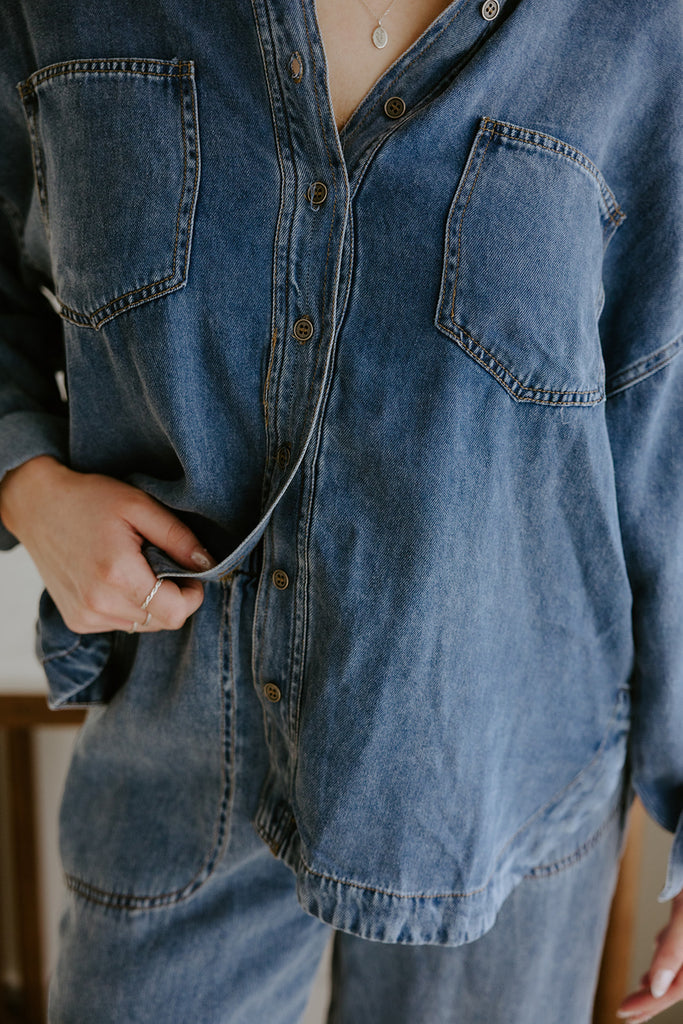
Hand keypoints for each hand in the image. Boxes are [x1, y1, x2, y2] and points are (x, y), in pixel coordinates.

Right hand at [0, 456, 215, 633]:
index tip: (191, 574)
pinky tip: (115, 578)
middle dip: (172, 597)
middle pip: (162, 622)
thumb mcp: (139, 505)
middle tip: (161, 563)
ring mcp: (85, 615)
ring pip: (144, 625)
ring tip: (135, 568)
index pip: (175, 614)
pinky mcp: (78, 620)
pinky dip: (128, 606)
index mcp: (117, 575)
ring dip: (150, 602)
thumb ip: (178, 538)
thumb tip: (207, 564)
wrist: (37, 506)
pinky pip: (121, 624)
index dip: (192, 595)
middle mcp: (98, 603)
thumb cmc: (89, 499)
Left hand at [617, 890, 682, 1021]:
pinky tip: (658, 947)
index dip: (651, 1004)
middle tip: (627, 1012)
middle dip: (655, 998)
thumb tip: (657, 989)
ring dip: (663, 975)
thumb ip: (674, 948)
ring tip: (642, 987)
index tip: (623, 1013)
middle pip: (682, 979)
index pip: (680, 987)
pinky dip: (670, 948)